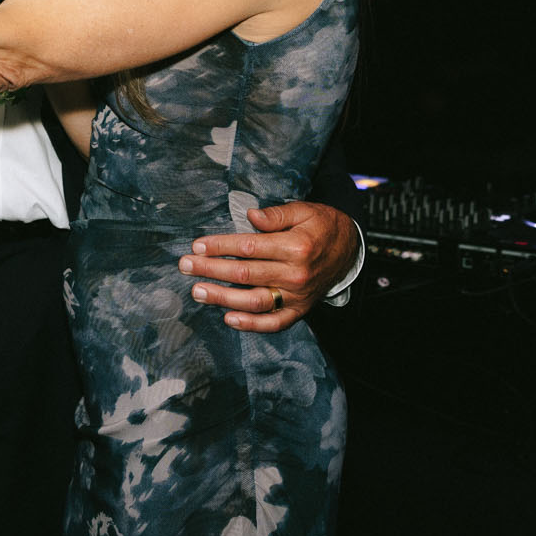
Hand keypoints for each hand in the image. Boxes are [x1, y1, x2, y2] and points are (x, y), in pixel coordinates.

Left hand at [181, 201, 359, 332]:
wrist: (350, 250)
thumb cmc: (322, 226)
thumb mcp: (304, 210)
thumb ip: (276, 215)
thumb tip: (251, 216)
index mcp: (296, 246)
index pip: (249, 248)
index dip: (221, 246)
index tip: (197, 245)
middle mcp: (296, 274)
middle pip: (246, 274)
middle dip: (211, 270)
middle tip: (185, 266)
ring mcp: (297, 295)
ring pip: (255, 301)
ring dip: (223, 298)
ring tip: (198, 291)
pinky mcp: (299, 309)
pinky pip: (274, 322)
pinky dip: (251, 324)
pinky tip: (228, 318)